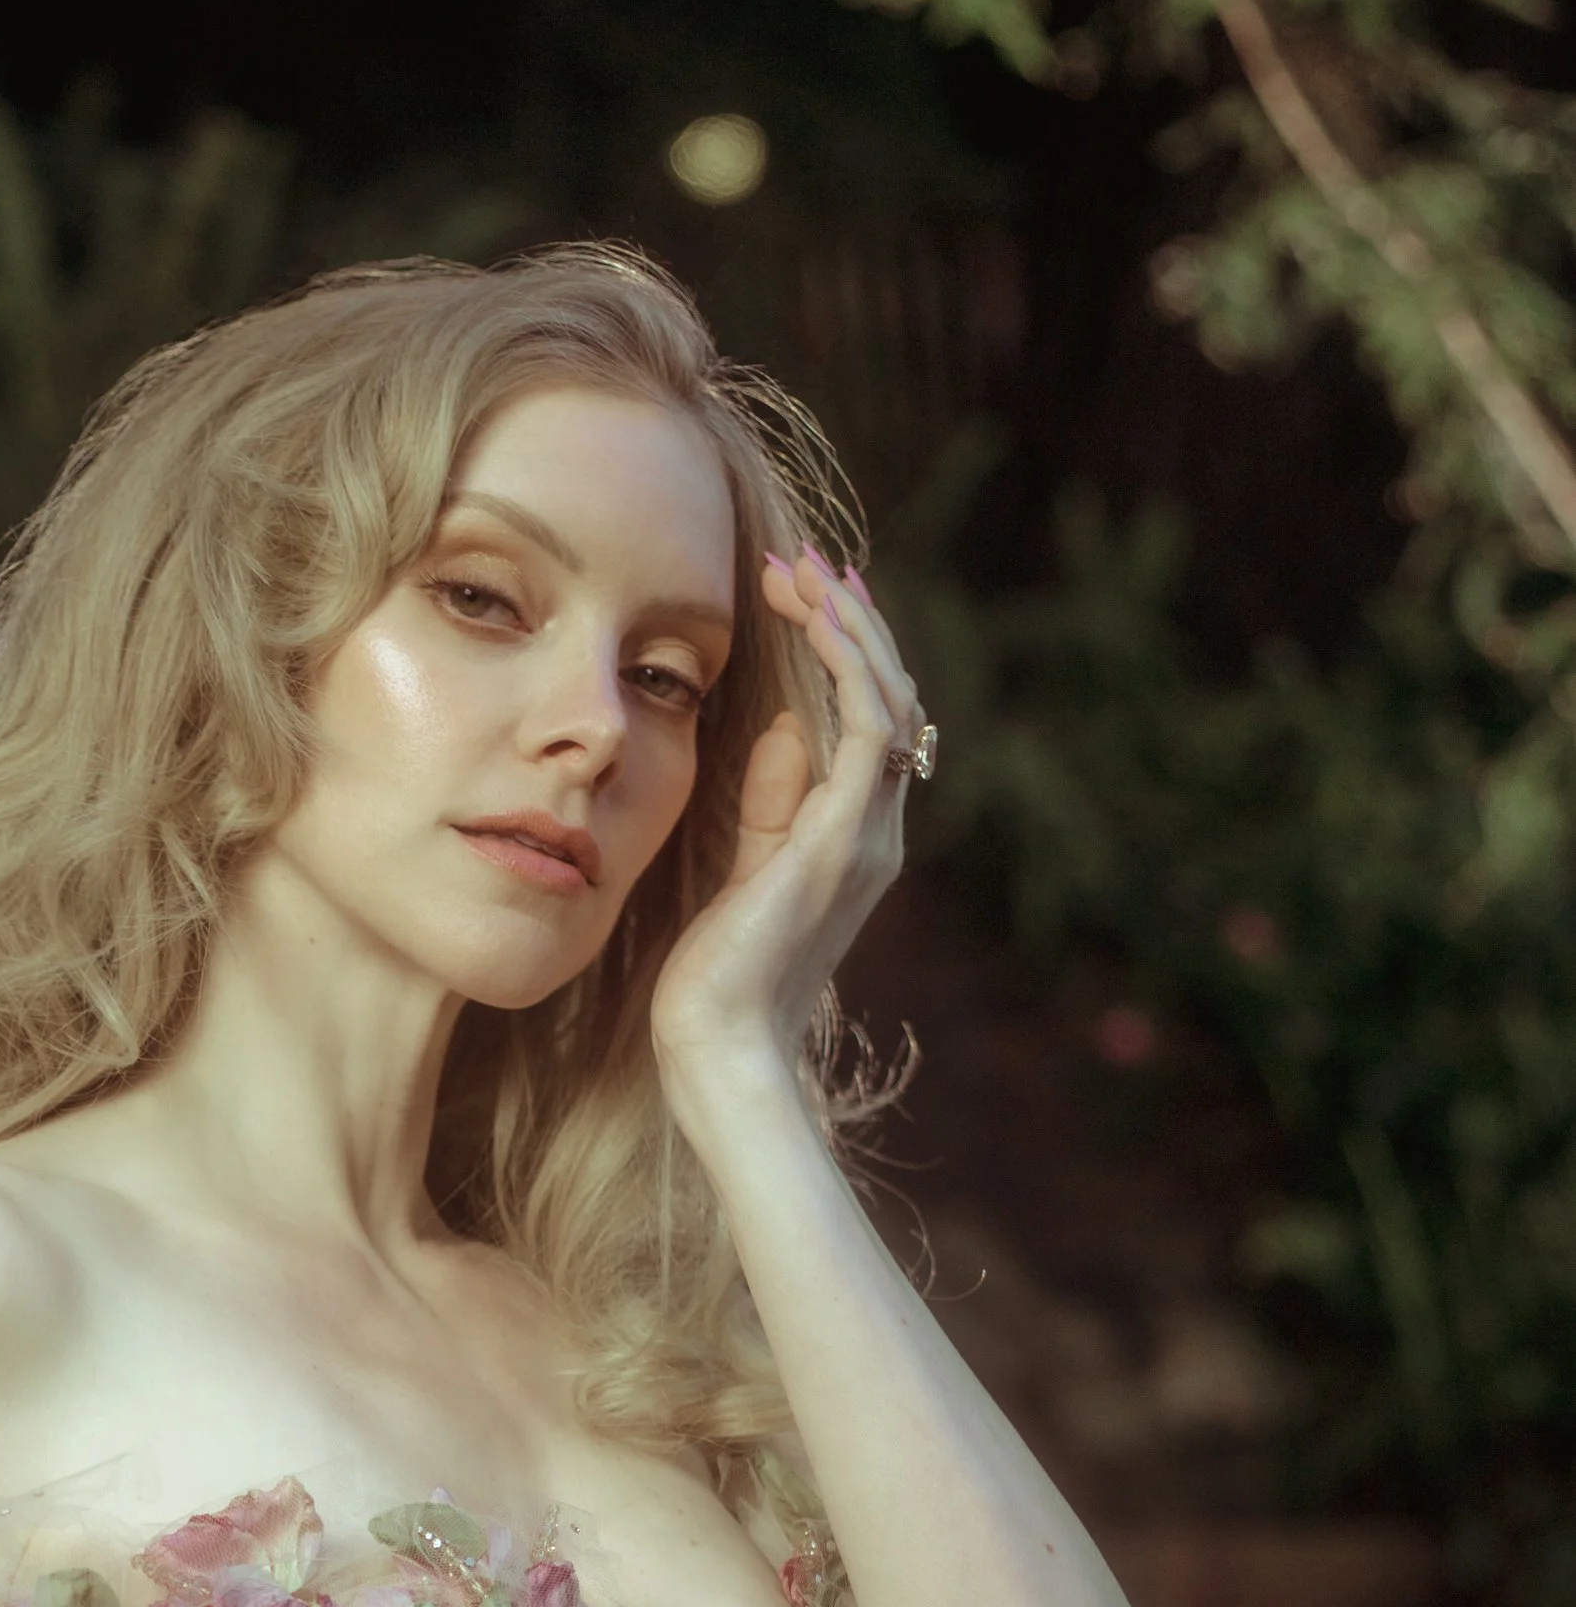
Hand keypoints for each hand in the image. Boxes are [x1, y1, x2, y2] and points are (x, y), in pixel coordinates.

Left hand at [650, 544, 927, 1112]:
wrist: (718, 1046)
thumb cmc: (715, 979)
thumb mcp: (743, 870)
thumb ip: (772, 803)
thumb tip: (787, 725)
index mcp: (856, 840)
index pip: (870, 725)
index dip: (845, 654)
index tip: (803, 595)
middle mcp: (877, 832)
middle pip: (891, 699)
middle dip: (851, 623)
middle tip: (806, 560)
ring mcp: (868, 835)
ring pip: (890, 699)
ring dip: (849, 626)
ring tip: (806, 569)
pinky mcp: (843, 837)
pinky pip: (869, 725)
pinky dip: (847, 662)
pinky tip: (813, 617)